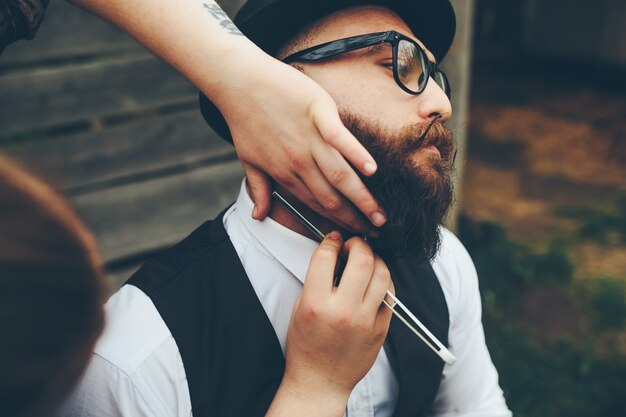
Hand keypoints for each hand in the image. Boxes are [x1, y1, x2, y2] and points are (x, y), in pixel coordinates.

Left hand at [214, 49, 387, 233]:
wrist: (239, 82)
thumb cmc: (244, 119)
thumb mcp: (247, 160)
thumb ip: (259, 189)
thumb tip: (259, 215)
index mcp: (284, 174)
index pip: (316, 205)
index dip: (338, 222)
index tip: (355, 234)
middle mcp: (298, 162)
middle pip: (332, 197)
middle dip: (356, 217)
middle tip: (377, 231)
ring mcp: (309, 138)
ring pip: (340, 176)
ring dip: (362, 197)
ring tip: (380, 213)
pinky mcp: (317, 113)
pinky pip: (340, 139)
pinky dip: (356, 154)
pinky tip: (372, 169)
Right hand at [269, 233, 392, 415]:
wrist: (321, 380)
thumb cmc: (306, 344)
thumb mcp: (300, 308)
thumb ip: (317, 279)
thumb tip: (335, 251)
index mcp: (316, 304)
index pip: (326, 257)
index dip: (331, 241)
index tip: (334, 239)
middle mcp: (343, 311)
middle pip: (362, 260)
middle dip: (358, 244)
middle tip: (353, 245)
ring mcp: (366, 321)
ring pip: (382, 274)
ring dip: (375, 260)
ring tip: (366, 260)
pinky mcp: (381, 329)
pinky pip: (391, 294)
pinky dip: (384, 281)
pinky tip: (374, 280)